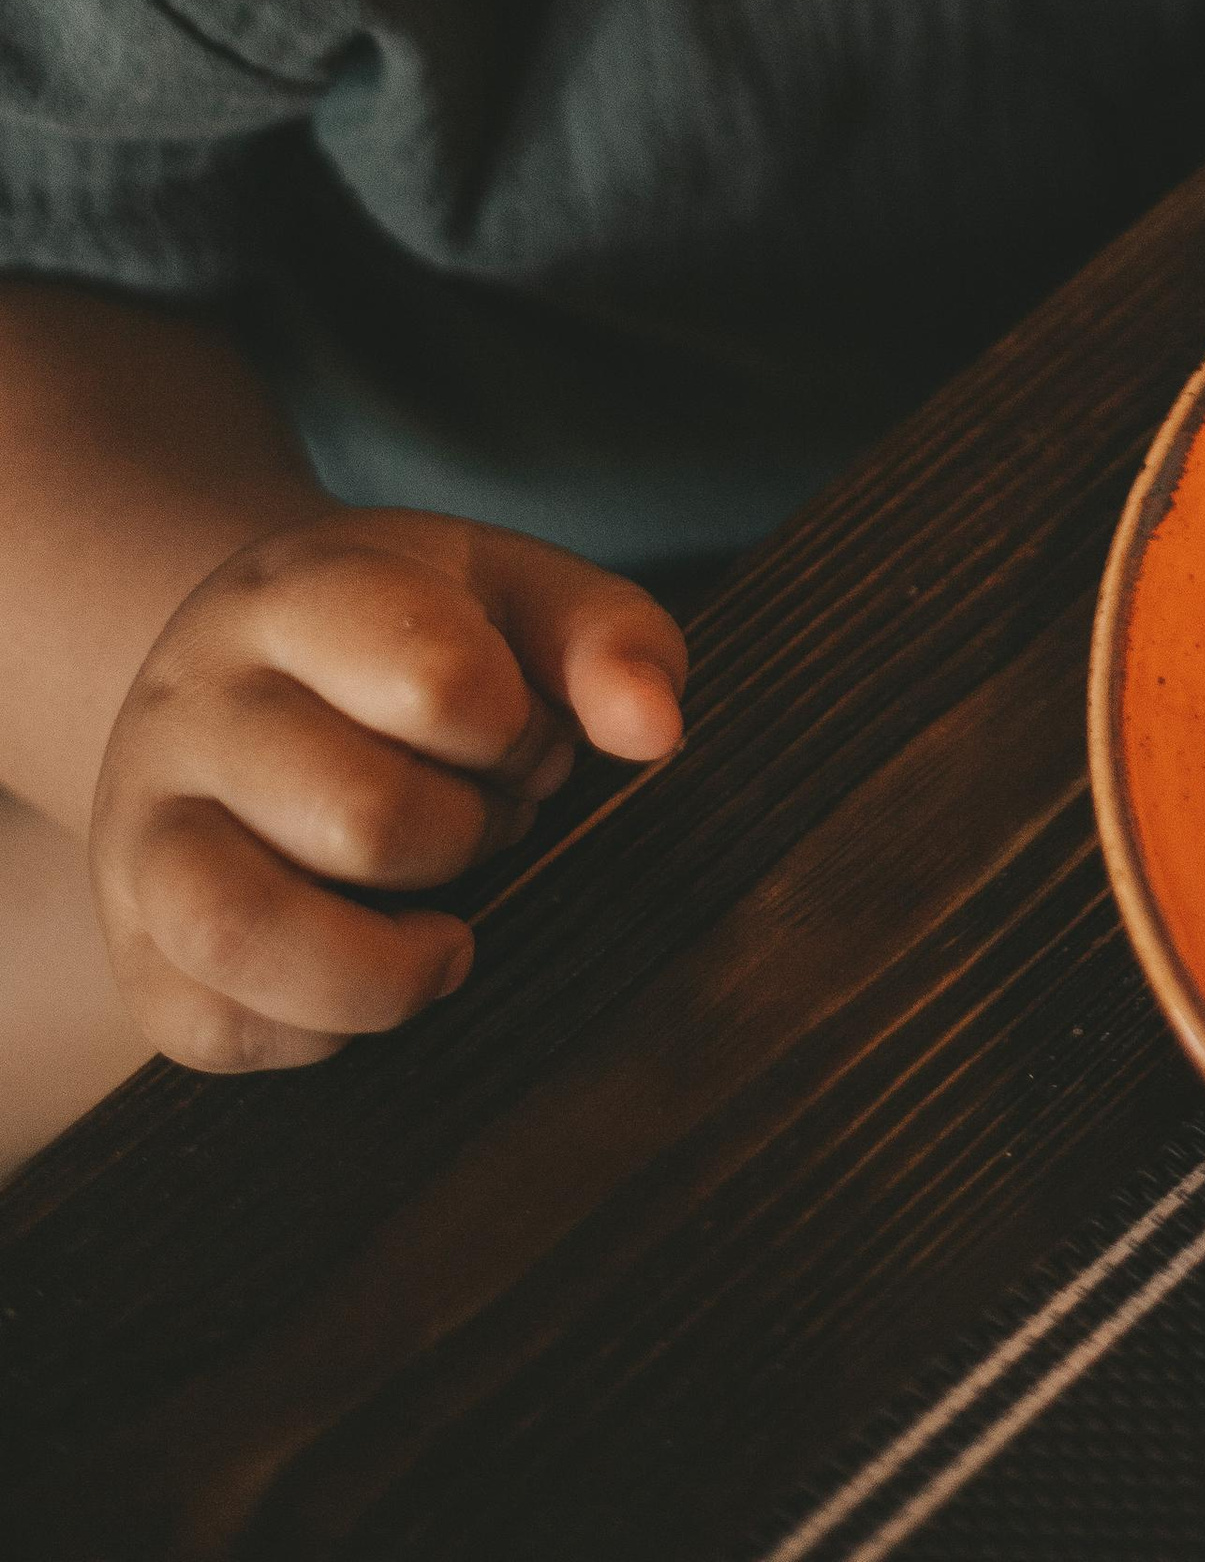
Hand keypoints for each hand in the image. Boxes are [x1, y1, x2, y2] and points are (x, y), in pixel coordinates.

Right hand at [88, 509, 686, 1071]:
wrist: (239, 676)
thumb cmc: (408, 638)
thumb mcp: (514, 593)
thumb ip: (609, 638)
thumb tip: (656, 733)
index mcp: (298, 596)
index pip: (438, 678)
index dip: (518, 729)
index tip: (517, 727)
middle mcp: (193, 708)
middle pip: (365, 820)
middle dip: (468, 835)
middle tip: (479, 812)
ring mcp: (139, 833)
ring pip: (243, 934)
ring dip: (387, 960)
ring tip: (438, 927)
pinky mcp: (130, 951)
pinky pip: (217, 1031)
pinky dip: (323, 1030)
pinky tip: (366, 957)